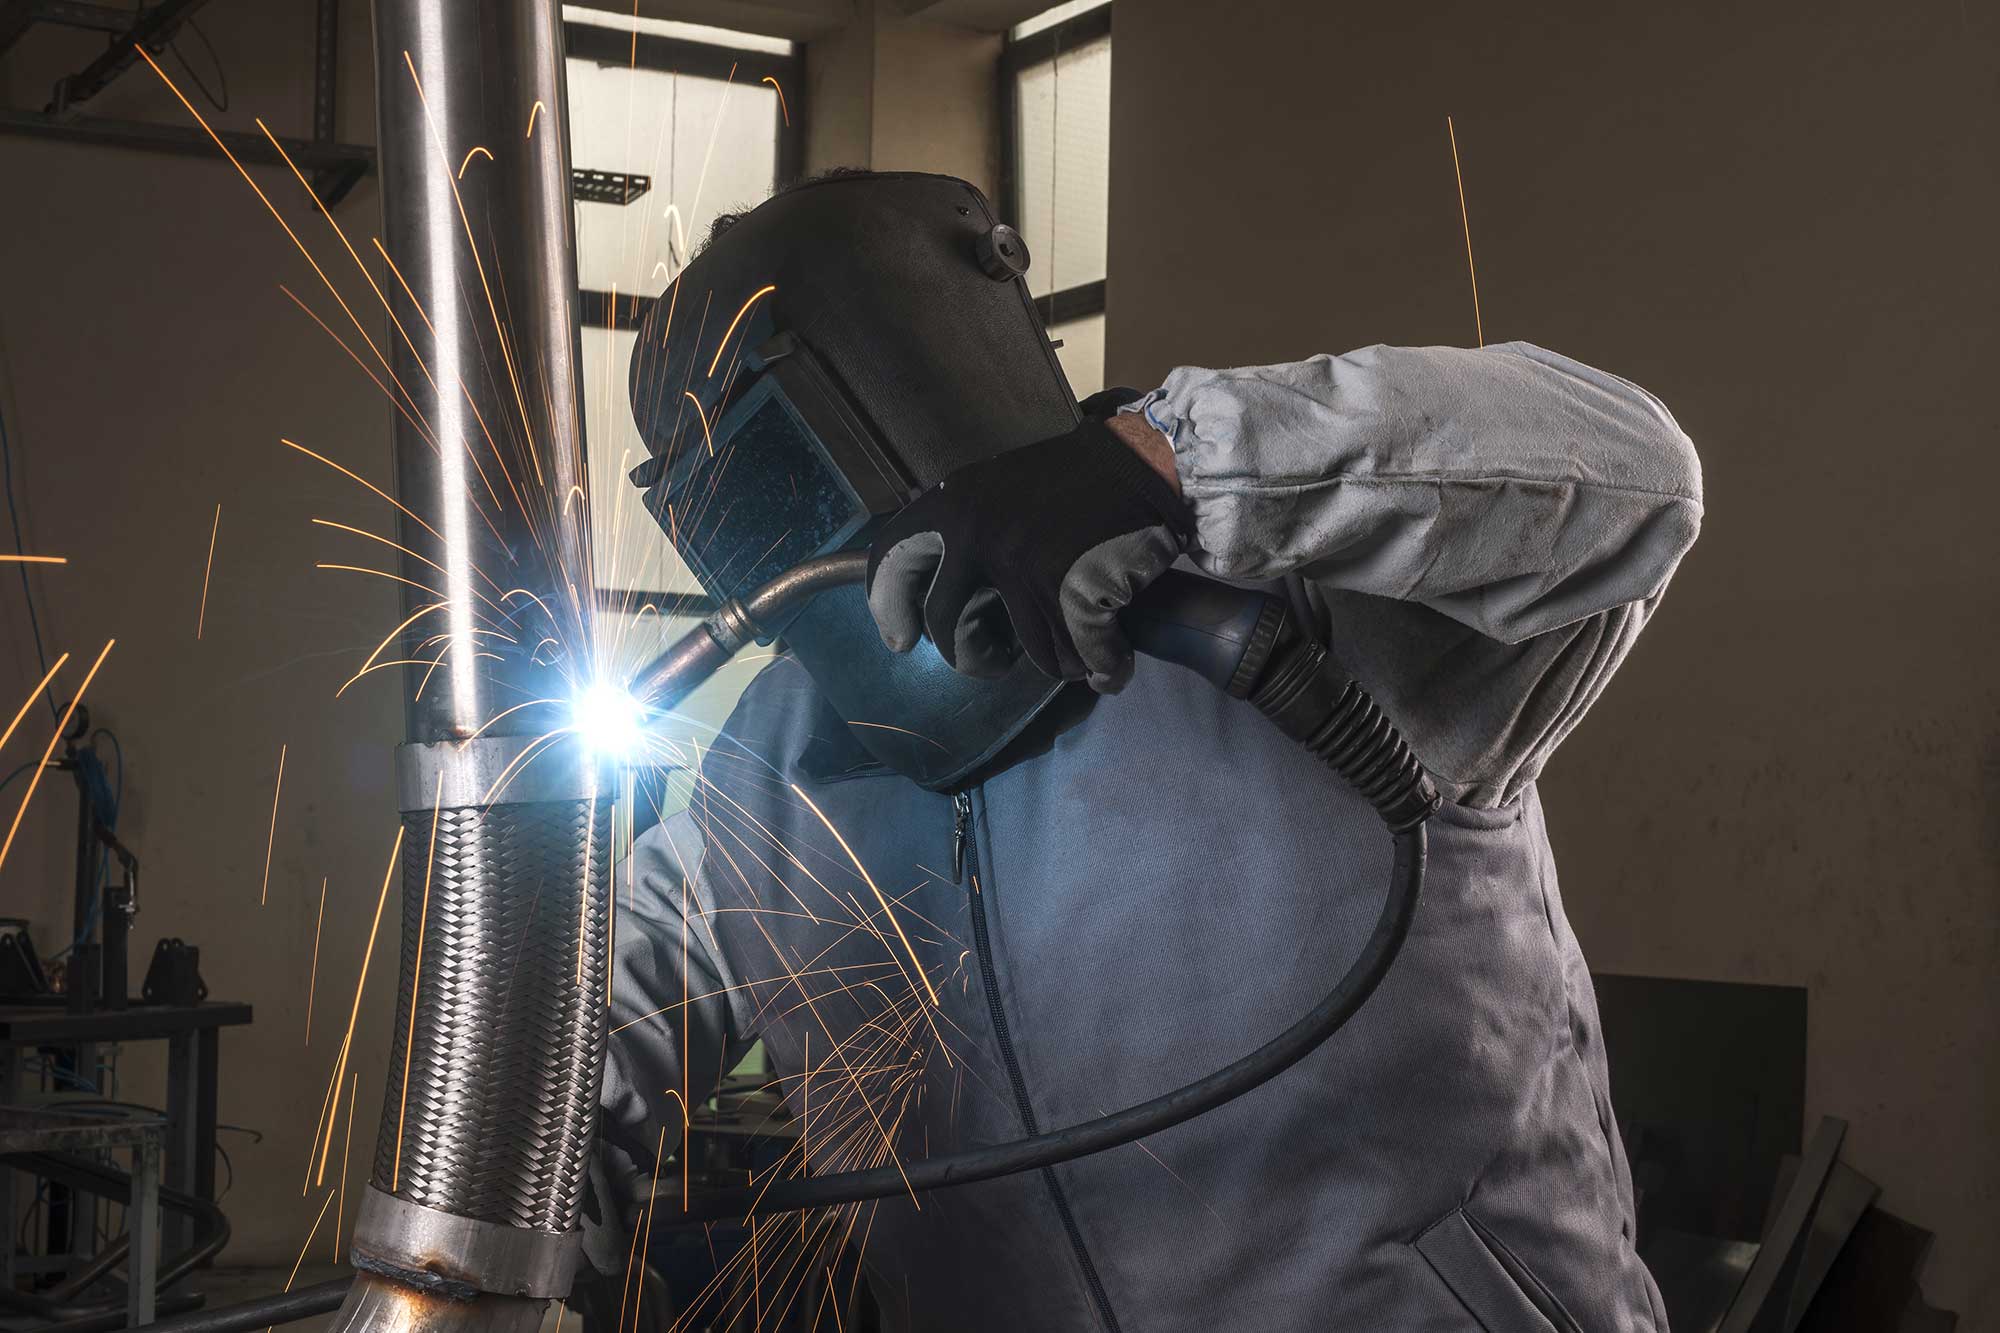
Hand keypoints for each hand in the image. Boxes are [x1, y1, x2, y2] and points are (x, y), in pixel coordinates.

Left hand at [866, 411, 1190, 691]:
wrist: (1145, 459)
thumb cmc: (1076, 475)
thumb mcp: (999, 487)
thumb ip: (966, 530)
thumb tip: (945, 589)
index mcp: (953, 506)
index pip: (891, 561)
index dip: (889, 607)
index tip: (900, 640)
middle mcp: (978, 537)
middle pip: (948, 629)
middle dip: (971, 658)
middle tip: (992, 661)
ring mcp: (1024, 567)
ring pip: (1026, 652)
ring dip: (1056, 661)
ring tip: (1077, 655)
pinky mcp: (1071, 591)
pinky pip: (1076, 656)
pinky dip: (1100, 667)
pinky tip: (1112, 667)